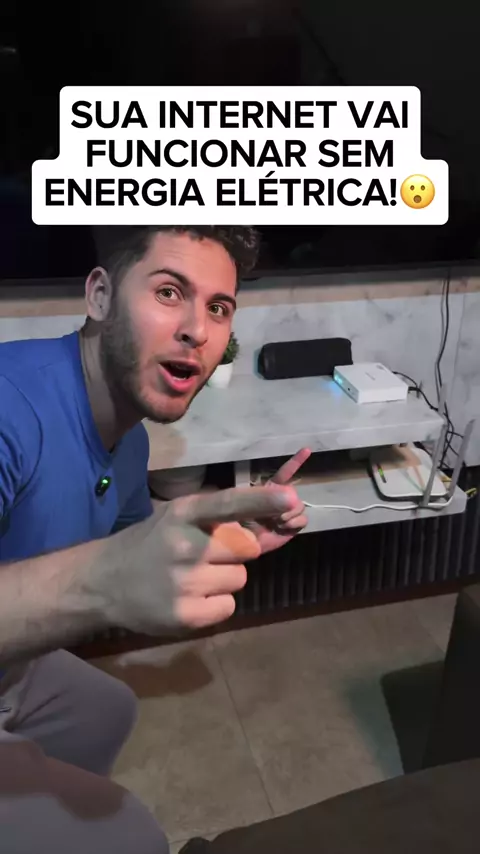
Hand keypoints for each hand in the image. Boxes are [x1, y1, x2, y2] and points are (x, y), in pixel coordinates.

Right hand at [104, 484, 298, 632]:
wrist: (103, 583)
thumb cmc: (149, 543)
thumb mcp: (175, 518)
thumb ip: (217, 520)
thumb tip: (270, 529)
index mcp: (182, 513)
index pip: (228, 504)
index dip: (262, 500)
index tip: (291, 497)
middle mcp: (185, 545)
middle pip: (246, 548)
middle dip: (236, 552)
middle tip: (206, 556)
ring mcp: (185, 583)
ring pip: (240, 578)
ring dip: (225, 578)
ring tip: (193, 578)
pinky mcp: (186, 615)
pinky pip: (228, 606)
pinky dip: (216, 604)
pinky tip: (190, 598)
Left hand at [245, 448, 311, 553]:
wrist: (242, 542)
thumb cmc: (238, 521)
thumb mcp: (244, 503)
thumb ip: (264, 498)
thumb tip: (290, 498)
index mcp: (270, 489)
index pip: (285, 473)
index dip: (296, 461)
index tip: (307, 450)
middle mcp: (281, 499)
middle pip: (295, 493)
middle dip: (287, 502)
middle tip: (272, 515)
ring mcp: (288, 513)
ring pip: (300, 506)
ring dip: (289, 515)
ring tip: (275, 522)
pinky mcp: (293, 527)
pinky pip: (303, 520)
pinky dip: (294, 524)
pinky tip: (282, 527)